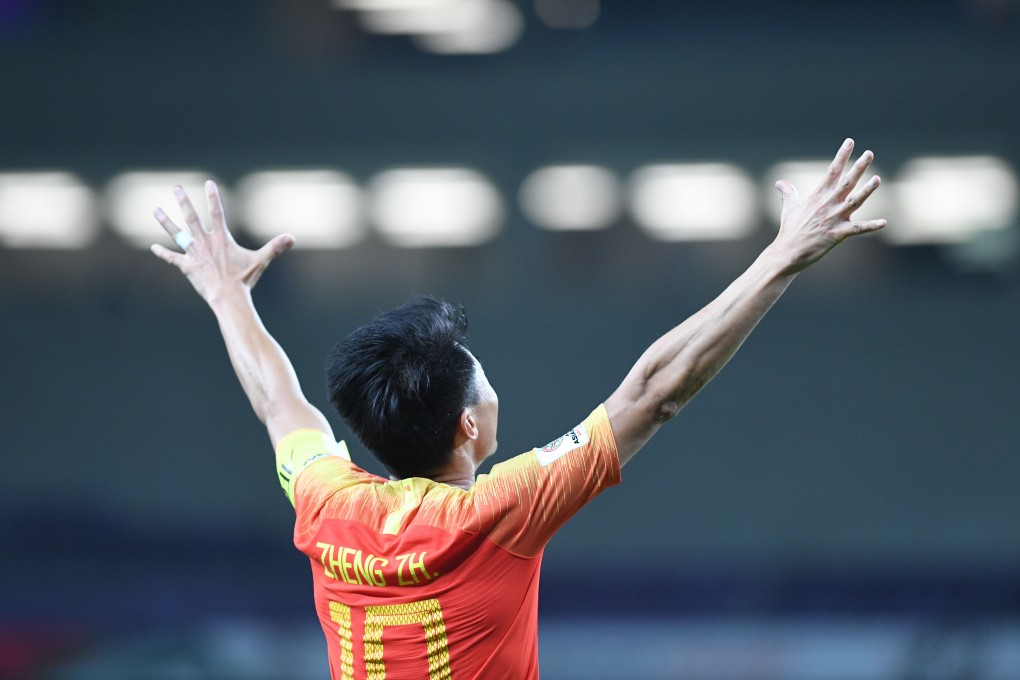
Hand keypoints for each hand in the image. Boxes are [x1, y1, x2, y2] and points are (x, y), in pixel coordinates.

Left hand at [151, 181, 294, 302]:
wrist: (228, 297)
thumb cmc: (244, 279)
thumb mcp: (261, 261)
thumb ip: (275, 247)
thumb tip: (292, 238)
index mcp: (222, 238)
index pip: (217, 212)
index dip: (213, 197)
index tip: (208, 183)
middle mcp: (205, 242)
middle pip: (192, 217)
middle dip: (184, 201)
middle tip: (176, 187)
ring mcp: (194, 254)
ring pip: (177, 234)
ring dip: (165, 221)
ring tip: (155, 210)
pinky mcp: (187, 267)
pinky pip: (172, 259)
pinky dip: (163, 253)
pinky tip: (152, 247)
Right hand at [772, 138, 886, 273]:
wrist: (787, 252)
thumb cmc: (789, 230)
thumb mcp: (788, 208)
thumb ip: (788, 193)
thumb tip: (779, 183)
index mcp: (817, 196)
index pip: (831, 171)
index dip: (841, 156)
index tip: (850, 142)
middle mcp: (827, 205)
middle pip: (846, 182)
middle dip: (859, 167)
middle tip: (869, 154)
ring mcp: (834, 219)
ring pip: (855, 202)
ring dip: (867, 191)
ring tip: (877, 180)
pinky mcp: (838, 235)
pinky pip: (858, 229)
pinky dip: (871, 226)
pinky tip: (884, 222)